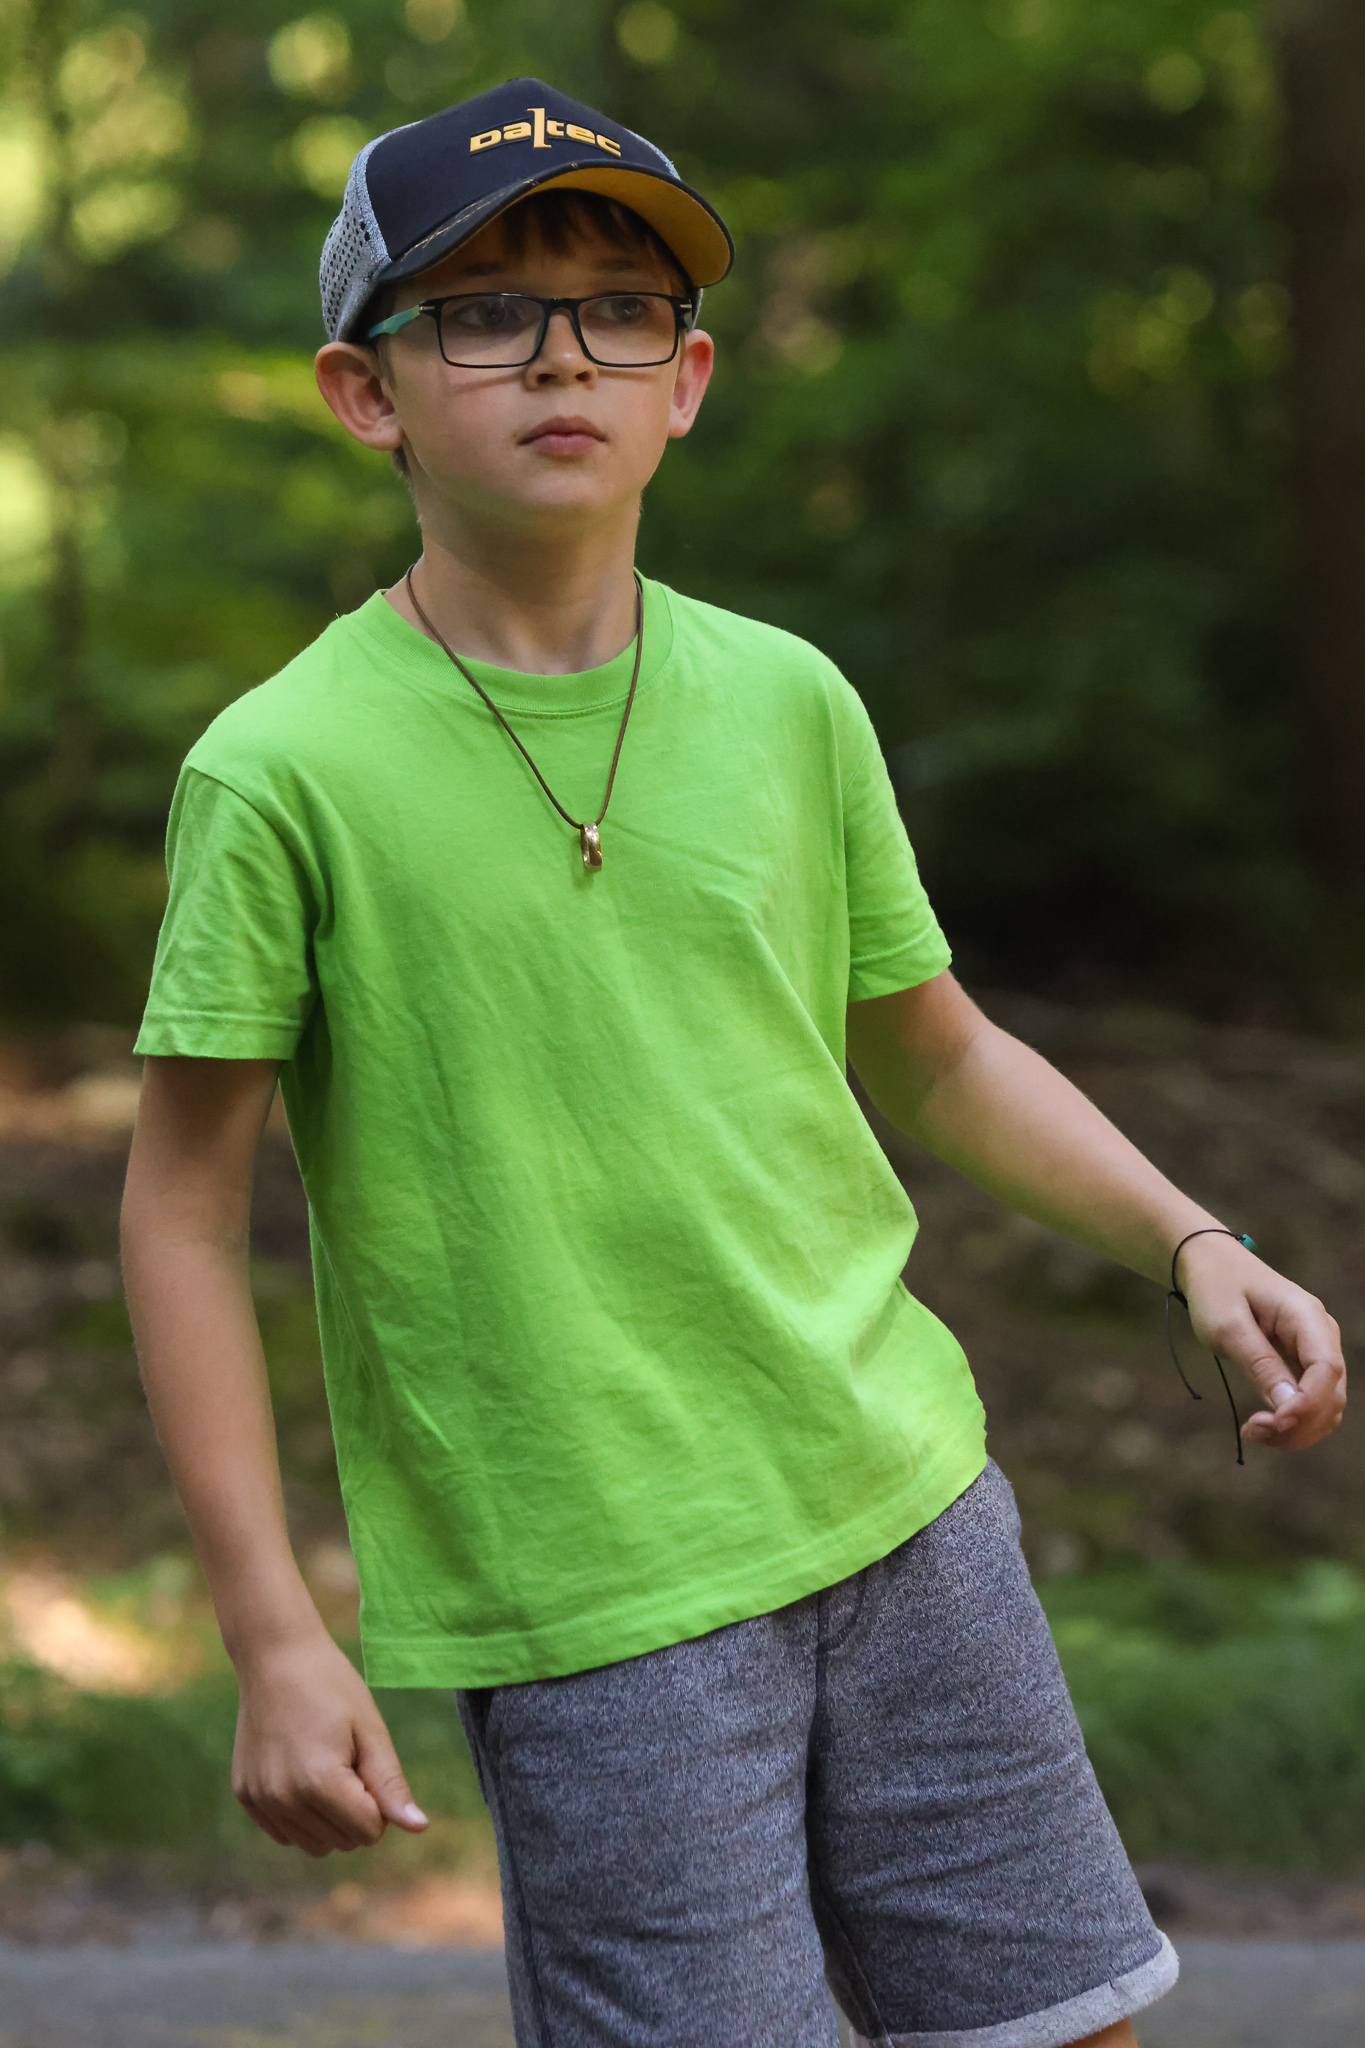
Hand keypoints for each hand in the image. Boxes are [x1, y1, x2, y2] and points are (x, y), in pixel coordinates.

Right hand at [231, 1629, 428, 1856]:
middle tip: (346, 1758)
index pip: (369, 1832)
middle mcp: (285, 1800)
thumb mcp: (370, 1730)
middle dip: (356, 1810)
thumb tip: (420, 1828)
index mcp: (320, 1783)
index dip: (379, 1800)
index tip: (367, 1761)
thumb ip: (391, 1785)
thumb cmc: (331, 1687)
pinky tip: (301, 1771)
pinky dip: (302, 1815)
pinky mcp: (245, 1795)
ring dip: (329, 1818)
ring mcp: (261, 1800)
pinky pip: (286, 1833)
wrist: (274, 1658)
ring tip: (324, 1765)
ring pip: (314, 1845)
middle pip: (343, 1842)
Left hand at [1177, 1233, 1345, 1450]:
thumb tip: (1289, 1405)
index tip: (1274, 1423)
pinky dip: (1292, 1422)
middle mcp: (1322, 1335)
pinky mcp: (1304, 1364)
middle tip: (1251, 1432)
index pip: (1327, 1369)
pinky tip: (1262, 1426)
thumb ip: (1259, 1363)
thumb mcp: (1228, 1326)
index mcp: (1306, 1316)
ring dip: (1296, 1430)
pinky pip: (1311, 1402)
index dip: (1307, 1404)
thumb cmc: (1216, 1288)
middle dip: (1298, 1424)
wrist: (1211, 1265)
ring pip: (1326, 1406)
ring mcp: (1317, 1350)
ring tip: (1252, 1432)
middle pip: (1332, 1394)